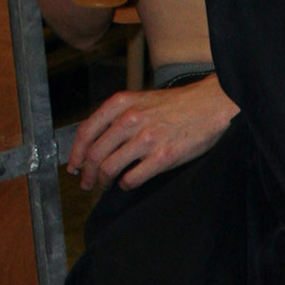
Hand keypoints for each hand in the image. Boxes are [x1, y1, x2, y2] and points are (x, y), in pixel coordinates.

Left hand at [67, 75, 235, 190]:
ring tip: (106, 185)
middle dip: (87, 173)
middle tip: (88, 183)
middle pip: (95, 154)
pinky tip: (128, 183)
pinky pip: (132, 178)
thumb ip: (119, 116)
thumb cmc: (178, 104)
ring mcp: (146, 139)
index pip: (87, 132)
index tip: (74, 166)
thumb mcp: (142, 99)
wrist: (211, 105)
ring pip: (109, 168)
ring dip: (104, 181)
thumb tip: (98, 141)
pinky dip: (125, 184)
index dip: (76, 153)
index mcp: (122, 104)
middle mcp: (130, 120)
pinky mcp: (162, 156)